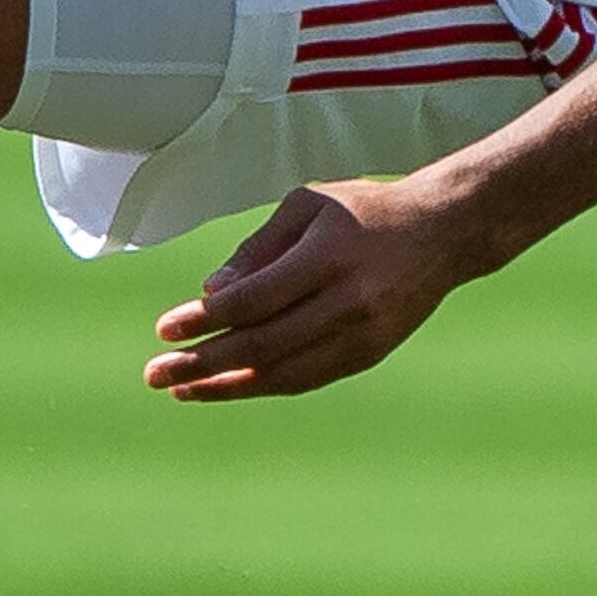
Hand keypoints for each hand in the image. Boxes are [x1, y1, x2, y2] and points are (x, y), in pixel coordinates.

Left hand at [144, 176, 493, 400]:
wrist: (441, 234)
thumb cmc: (363, 210)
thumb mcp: (307, 205)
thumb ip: (258, 249)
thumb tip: (211, 294)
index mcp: (328, 257)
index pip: (254, 301)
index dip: (204, 320)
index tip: (163, 330)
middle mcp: (347, 302)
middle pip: (262, 344)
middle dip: (202, 363)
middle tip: (155, 374)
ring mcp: (361, 335)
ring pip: (283, 373)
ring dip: (227, 385)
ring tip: (182, 389)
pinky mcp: (368, 354)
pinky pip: (306, 379)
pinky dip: (263, 385)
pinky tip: (228, 386)